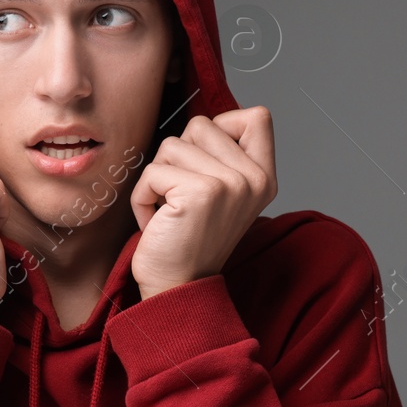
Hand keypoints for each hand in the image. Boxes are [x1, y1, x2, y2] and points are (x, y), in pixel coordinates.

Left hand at [129, 106, 277, 299]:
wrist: (178, 289)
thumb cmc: (188, 240)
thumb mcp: (221, 195)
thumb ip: (223, 157)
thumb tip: (200, 123)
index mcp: (264, 177)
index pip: (256, 116)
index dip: (221, 126)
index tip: (205, 163)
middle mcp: (254, 179)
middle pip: (202, 124)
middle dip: (178, 157)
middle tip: (182, 197)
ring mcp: (231, 184)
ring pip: (172, 144)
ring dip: (158, 177)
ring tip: (169, 211)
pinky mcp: (201, 192)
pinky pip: (153, 171)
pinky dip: (143, 196)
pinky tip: (158, 222)